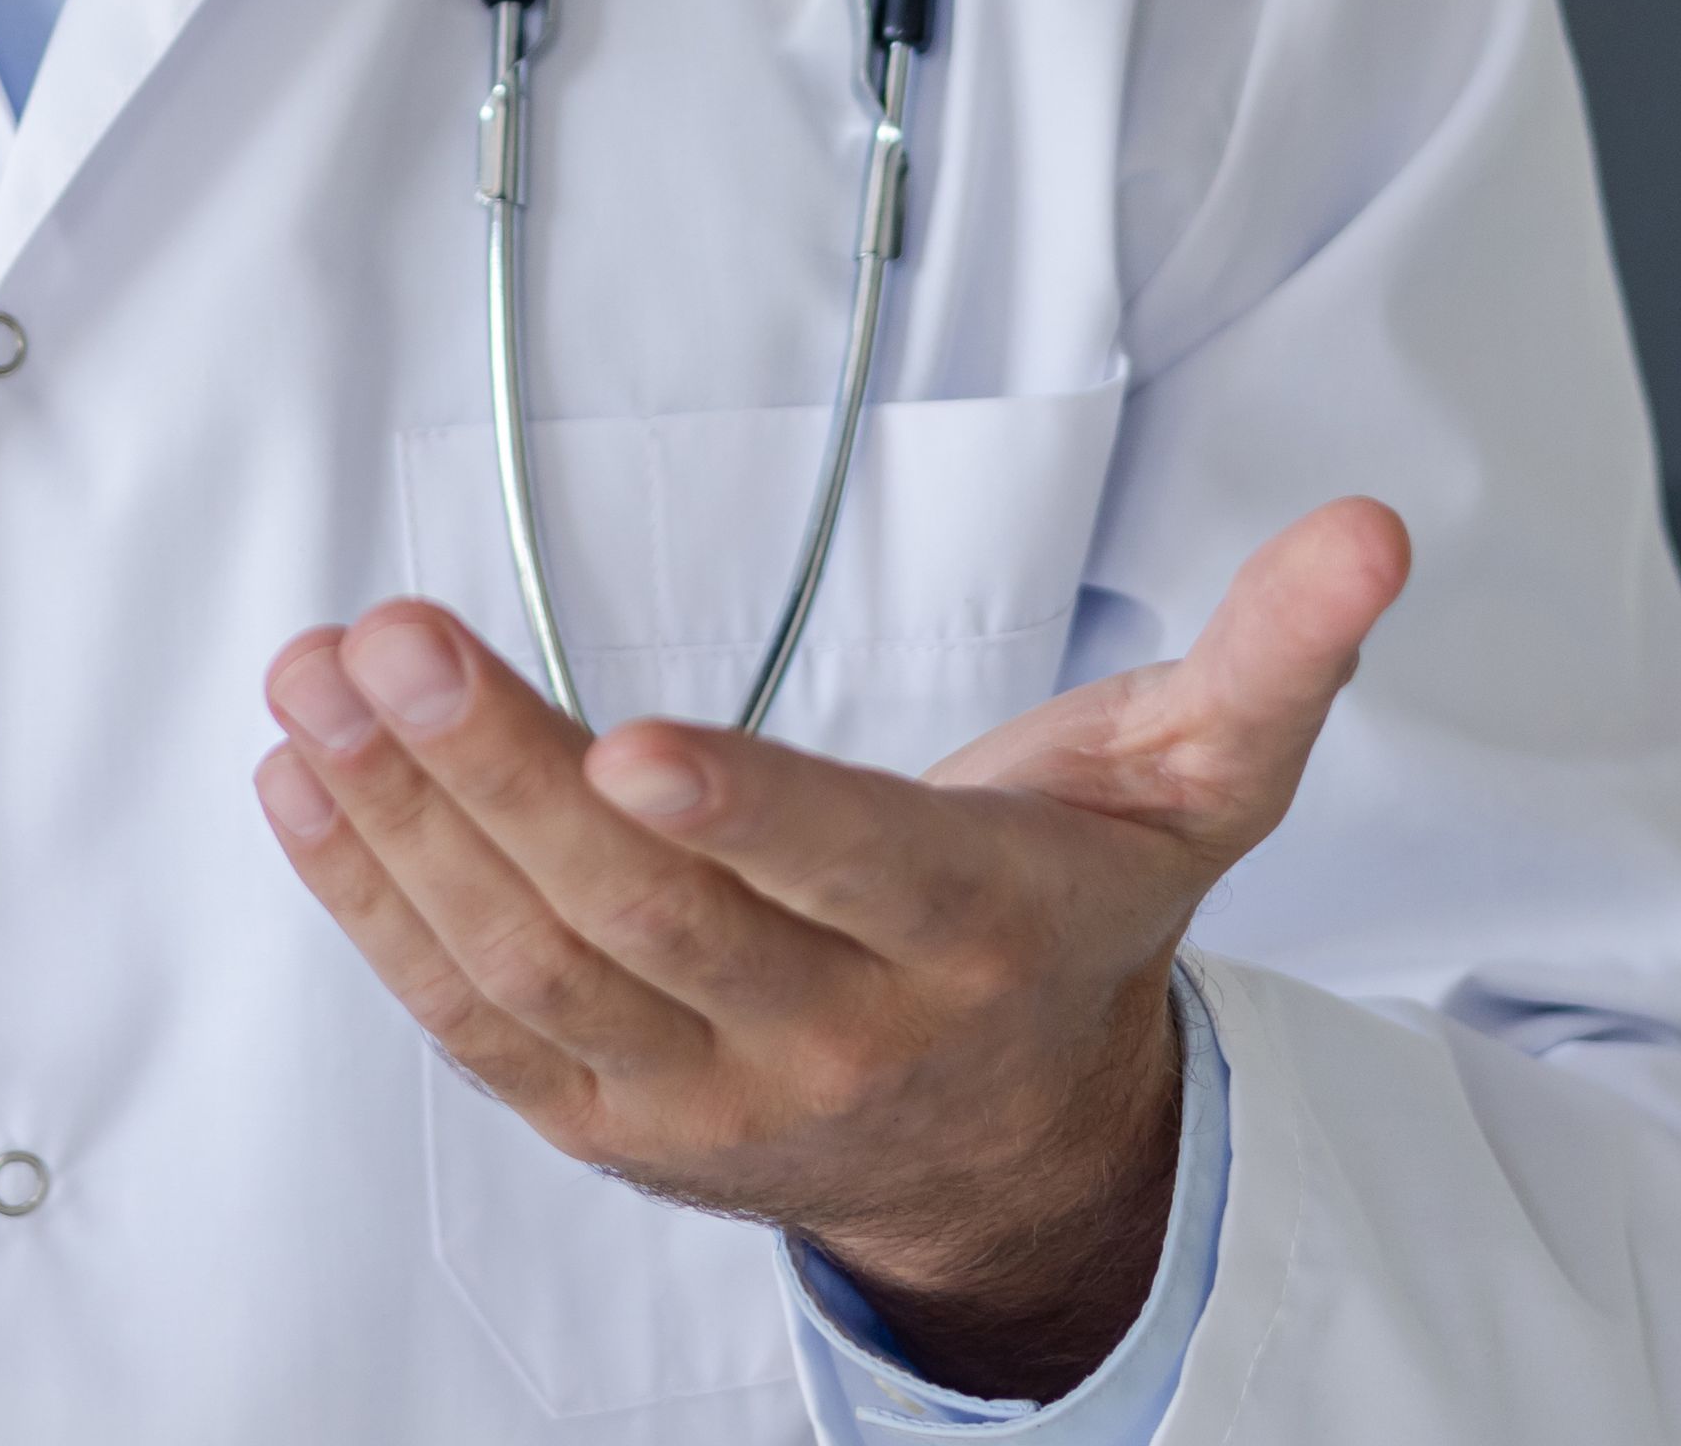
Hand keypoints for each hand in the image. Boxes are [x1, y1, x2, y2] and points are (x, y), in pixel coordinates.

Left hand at [253, 497, 1412, 1400]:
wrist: (1014, 1150)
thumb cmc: (1075, 922)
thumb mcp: (1204, 789)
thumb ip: (1275, 655)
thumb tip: (1375, 530)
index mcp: (972, 935)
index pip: (843, 876)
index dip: (736, 815)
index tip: (622, 736)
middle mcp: (834, 1034)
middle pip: (646, 912)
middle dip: (499, 773)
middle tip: (389, 640)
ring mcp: (708, 1096)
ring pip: (536, 969)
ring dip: (407, 827)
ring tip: (318, 684)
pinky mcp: (611, 1121)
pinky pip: (474, 1025)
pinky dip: (376, 909)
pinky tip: (305, 789)